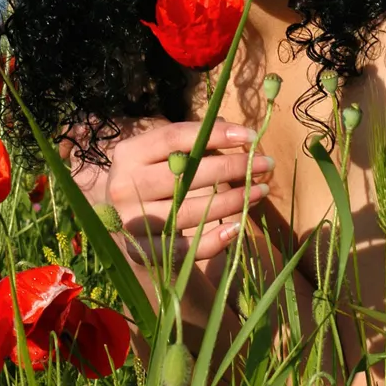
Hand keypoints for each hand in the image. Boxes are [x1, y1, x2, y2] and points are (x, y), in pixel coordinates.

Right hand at [69, 117, 273, 265]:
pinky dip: (213, 240)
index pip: (174, 137)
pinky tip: (237, 228)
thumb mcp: (160, 156)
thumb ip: (192, 142)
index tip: (251, 136)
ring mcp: (130, 221)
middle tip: (265, 164)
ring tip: (260, 191)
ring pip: (189, 210)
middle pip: (185, 174)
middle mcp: (125, 186)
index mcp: (130, 154)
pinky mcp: (141, 252)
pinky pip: (184, 248)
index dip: (215, 134)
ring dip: (232, 201)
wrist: (120, 225)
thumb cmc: (149, 181)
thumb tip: (238, 134)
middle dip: (232, 167)